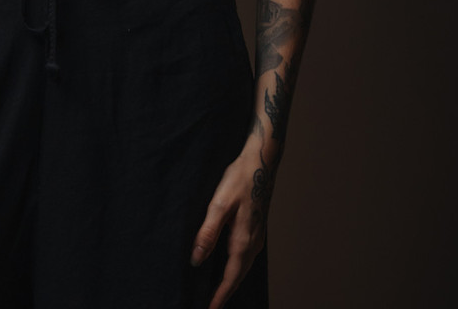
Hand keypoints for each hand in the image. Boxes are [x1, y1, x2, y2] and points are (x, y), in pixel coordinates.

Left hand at [190, 142, 272, 308]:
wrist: (261, 163)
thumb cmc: (239, 180)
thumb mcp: (219, 204)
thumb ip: (207, 233)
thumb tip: (196, 260)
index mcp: (243, 241)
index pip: (230, 278)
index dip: (219, 296)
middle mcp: (253, 244)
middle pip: (238, 277)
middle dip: (224, 293)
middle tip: (211, 305)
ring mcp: (256, 237)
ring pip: (242, 268)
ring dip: (230, 281)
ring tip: (216, 292)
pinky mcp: (255, 230)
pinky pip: (244, 257)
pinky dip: (235, 268)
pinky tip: (227, 266)